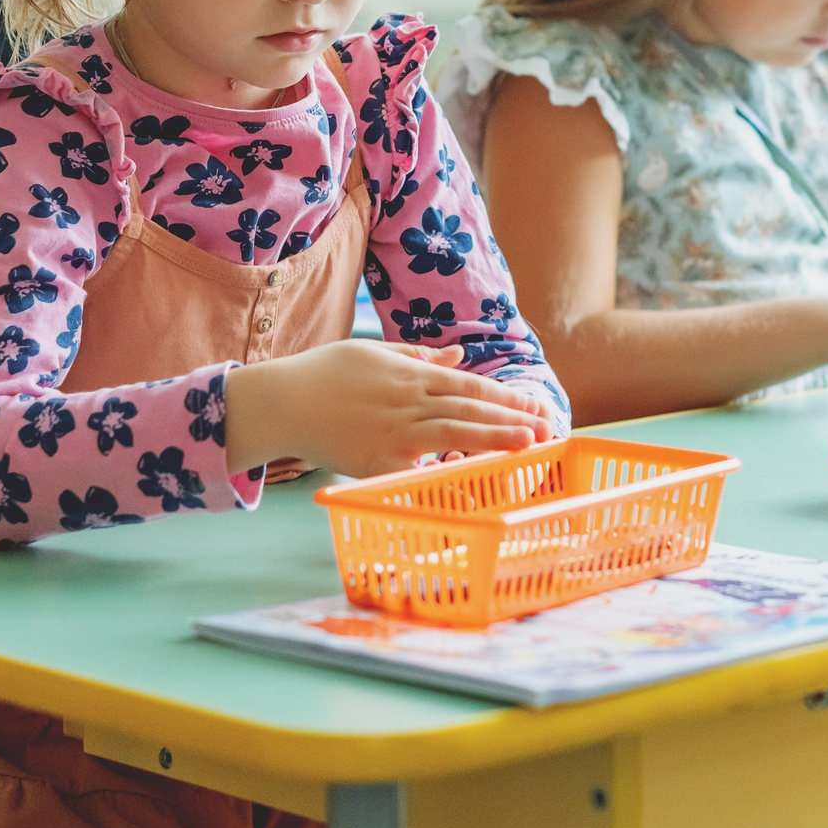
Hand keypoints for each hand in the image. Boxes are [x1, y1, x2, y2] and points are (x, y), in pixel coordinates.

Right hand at [223, 342, 552, 476]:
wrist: (282, 402)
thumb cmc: (324, 374)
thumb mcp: (374, 352)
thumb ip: (419, 357)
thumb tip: (458, 357)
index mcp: (410, 375)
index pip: (469, 385)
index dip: (504, 395)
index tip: (533, 403)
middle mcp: (408, 402)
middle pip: (469, 408)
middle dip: (510, 417)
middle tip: (545, 426)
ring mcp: (394, 433)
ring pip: (453, 434)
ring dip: (493, 438)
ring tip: (527, 443)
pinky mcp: (378, 461)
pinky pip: (420, 467)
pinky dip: (448, 470)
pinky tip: (475, 474)